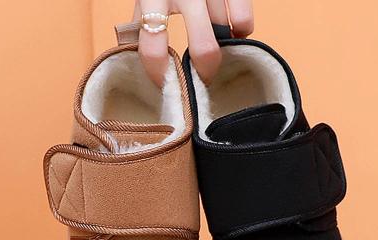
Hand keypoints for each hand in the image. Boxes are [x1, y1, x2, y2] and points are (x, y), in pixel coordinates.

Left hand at [133, 0, 253, 86]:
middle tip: (201, 80)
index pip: (152, 46)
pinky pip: (244, 18)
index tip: (164, 84)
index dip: (157, 72)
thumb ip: (139, 25)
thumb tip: (133, 63)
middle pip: (203, 47)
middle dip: (205, 72)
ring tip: (216, 52)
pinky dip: (241, 31)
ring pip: (225, 31)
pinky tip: (233, 33)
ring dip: (222, 50)